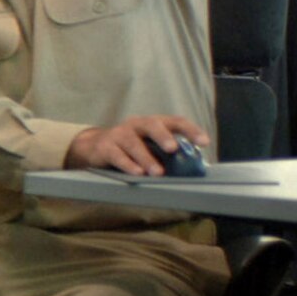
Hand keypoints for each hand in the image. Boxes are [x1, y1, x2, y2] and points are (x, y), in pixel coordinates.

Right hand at [63, 114, 209, 175]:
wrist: (93, 147)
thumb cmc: (129, 148)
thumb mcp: (149, 145)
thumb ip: (167, 153)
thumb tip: (193, 167)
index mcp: (153, 123)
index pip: (176, 122)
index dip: (191, 130)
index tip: (204, 142)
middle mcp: (136, 124)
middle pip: (152, 125)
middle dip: (163, 137)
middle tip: (173, 149)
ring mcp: (119, 134)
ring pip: (134, 144)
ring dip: (147, 159)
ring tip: (157, 172)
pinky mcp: (105, 147)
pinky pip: (117, 156)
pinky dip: (128, 165)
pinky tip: (137, 173)